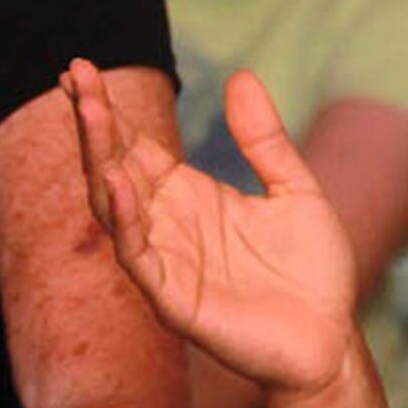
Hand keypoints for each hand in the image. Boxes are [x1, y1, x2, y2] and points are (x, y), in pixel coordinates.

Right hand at [64, 60, 361, 398]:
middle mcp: (167, 225)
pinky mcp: (174, 300)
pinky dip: (125, 221)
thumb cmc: (312, 272)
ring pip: (114, 207)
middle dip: (94, 123)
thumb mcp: (295, 189)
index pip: (134, 146)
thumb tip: (241, 76)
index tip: (81, 69)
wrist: (331, 338)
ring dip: (100, 161)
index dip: (109, 110)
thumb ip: (264, 139)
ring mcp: (166, 262)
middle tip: (76, 75)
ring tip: (91, 114)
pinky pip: (138, 257)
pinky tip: (120, 183)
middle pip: (115, 166)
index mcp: (189, 196)